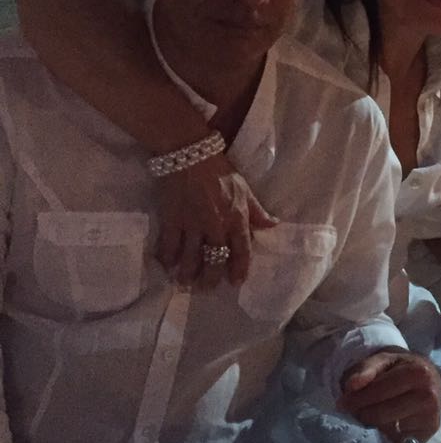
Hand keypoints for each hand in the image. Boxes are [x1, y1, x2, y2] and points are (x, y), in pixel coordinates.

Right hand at [153, 153, 276, 288]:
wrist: (189, 155)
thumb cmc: (219, 170)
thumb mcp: (245, 189)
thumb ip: (257, 211)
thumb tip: (273, 224)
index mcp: (237, 219)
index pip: (242, 251)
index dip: (239, 269)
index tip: (235, 282)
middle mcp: (217, 226)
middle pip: (215, 259)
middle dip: (210, 277)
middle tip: (205, 288)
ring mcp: (193, 225)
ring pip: (191, 258)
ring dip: (187, 273)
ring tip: (184, 282)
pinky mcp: (172, 220)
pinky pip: (169, 246)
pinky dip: (166, 258)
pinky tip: (164, 265)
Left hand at [339, 352, 440, 442]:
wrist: (429, 377)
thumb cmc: (402, 368)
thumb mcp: (384, 360)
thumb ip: (366, 369)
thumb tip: (352, 386)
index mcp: (418, 373)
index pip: (378, 392)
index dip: (355, 399)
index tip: (341, 403)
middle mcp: (429, 396)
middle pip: (380, 414)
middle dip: (362, 413)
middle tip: (354, 410)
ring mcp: (431, 417)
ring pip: (387, 429)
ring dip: (373, 424)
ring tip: (371, 414)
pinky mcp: (429, 432)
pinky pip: (398, 442)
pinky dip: (387, 435)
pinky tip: (386, 425)